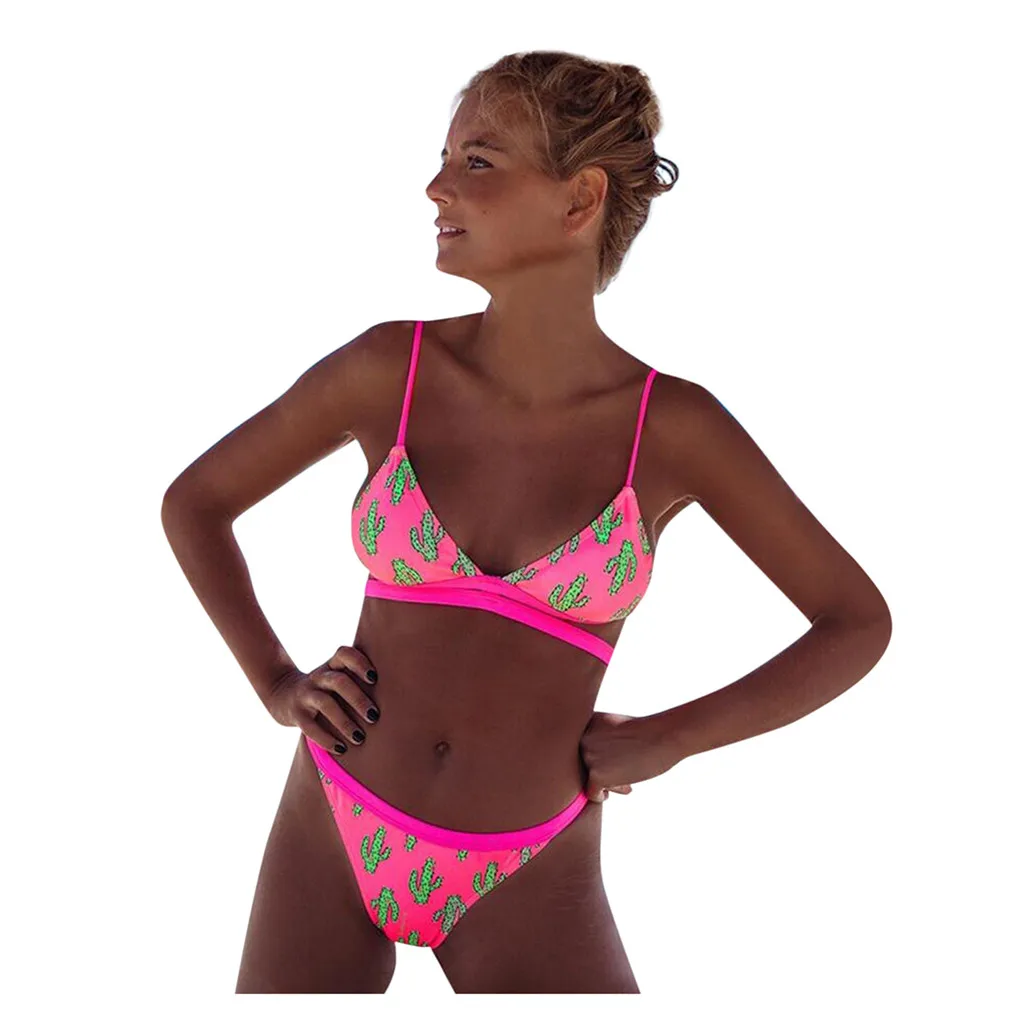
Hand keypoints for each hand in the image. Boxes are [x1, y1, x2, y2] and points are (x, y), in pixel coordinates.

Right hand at [264, 645, 379, 761]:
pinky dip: (326, 739)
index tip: (375, 679)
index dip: (359, 663)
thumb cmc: (325, 689)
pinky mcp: (296, 714)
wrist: (282, 695)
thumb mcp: (336, 677)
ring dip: (344, 722)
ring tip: (360, 738)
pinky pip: (310, 727)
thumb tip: (397, 698)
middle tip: (375, 716)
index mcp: (332, 665)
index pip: (344, 654)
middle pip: (339, 682)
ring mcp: (305, 694)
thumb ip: (358, 680)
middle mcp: (319, 677)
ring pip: (325, 704)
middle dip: (358, 699)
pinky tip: (341, 749)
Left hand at [579, 710, 677, 802]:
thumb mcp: (614, 729)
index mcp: (585, 723)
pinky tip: (624, 787)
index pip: (581, 748)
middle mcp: (581, 738)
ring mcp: (587, 756)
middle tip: (621, 771)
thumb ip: (599, 743)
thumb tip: (589, 770)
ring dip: (606, 782)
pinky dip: (603, 795)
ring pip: (587, 779)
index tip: (616, 758)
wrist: (664, 736)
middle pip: (581, 764)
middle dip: (600, 771)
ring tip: (627, 780)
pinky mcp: (596, 774)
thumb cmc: (646, 733)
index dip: (598, 756)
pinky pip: (591, 793)